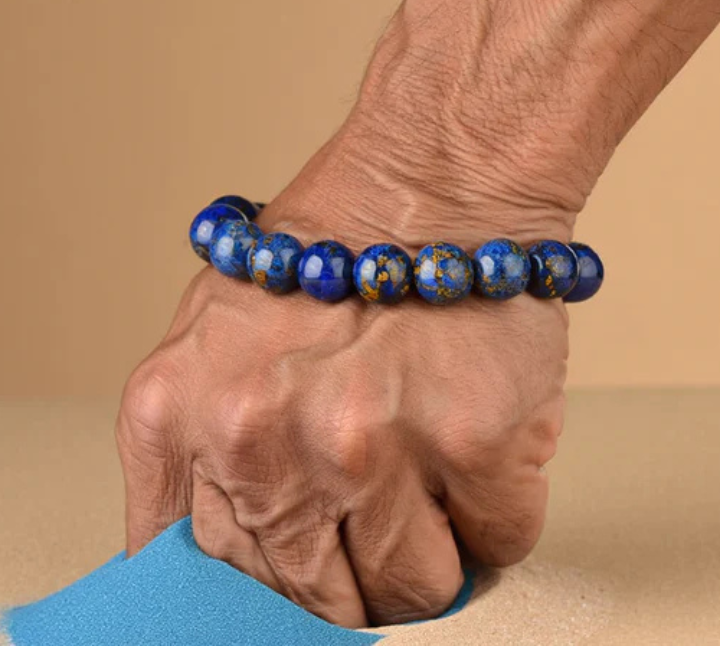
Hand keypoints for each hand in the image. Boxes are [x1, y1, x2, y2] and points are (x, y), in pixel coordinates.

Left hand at [116, 250, 566, 627]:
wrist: (429, 181)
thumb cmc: (331, 249)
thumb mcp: (211, 338)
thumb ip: (195, 455)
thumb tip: (219, 569)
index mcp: (181, 420)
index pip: (206, 588)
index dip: (266, 601)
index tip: (302, 594)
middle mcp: (262, 443)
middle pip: (318, 604)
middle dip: (358, 568)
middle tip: (382, 514)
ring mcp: (367, 450)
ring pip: (415, 592)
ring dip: (437, 550)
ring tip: (436, 474)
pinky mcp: (471, 442)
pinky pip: (501, 546)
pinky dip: (499, 516)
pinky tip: (481, 451)